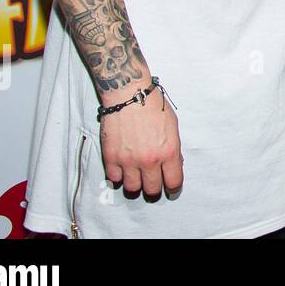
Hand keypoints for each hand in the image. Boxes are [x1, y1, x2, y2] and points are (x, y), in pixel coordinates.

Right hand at [100, 79, 182, 199]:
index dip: (173, 188)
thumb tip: (172, 164)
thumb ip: (173, 149)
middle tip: (153, 184)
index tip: (170, 188)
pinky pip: (114, 179)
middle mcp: (149, 160)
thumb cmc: (153, 106)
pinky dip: (118, 177)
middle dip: (154, 189)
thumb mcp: (173, 127)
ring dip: (135, 185)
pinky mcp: (111, 157)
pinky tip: (122, 170)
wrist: (129, 95)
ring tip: (137, 177)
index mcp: (168, 152)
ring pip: (132, 189)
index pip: (173, 182)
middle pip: (152, 190)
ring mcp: (128, 161)